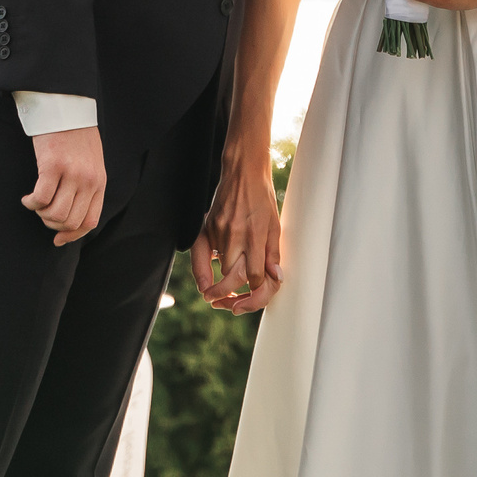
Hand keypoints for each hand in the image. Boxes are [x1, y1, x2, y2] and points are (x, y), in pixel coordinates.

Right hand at [21, 125, 105, 245]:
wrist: (66, 107)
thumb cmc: (75, 134)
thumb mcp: (91, 162)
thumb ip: (87, 185)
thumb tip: (71, 217)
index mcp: (99, 181)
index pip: (89, 221)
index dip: (72, 235)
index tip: (57, 239)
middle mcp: (88, 180)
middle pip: (69, 221)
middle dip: (52, 224)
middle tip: (42, 212)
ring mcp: (72, 174)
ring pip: (54, 214)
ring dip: (41, 213)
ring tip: (35, 202)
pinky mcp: (53, 166)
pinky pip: (41, 198)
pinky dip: (31, 203)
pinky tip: (27, 197)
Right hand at [192, 154, 284, 312]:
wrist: (243, 170)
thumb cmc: (263, 197)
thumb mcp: (275, 224)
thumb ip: (273, 254)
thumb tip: (275, 278)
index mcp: (257, 233)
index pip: (255, 275)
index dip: (259, 290)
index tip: (259, 291)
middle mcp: (236, 234)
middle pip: (234, 277)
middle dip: (237, 296)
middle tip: (237, 306)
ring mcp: (218, 231)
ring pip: (219, 270)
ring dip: (224, 283)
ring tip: (226, 295)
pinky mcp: (206, 227)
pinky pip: (201, 258)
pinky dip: (203, 273)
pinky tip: (205, 285)